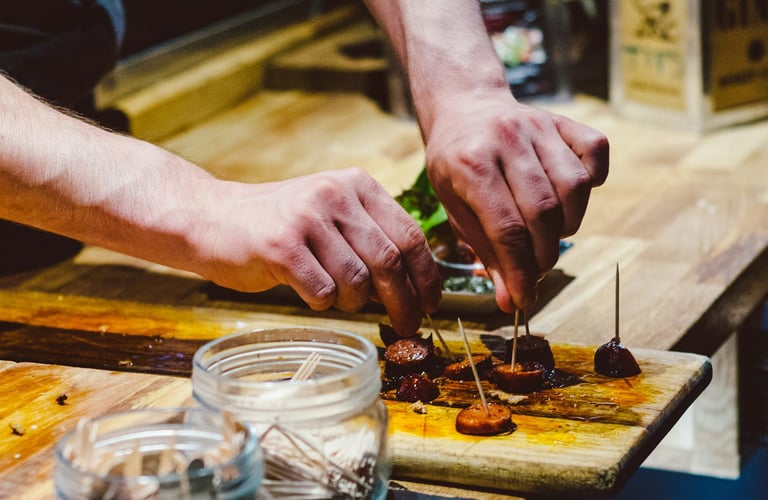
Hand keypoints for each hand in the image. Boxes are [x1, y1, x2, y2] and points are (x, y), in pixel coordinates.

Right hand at [196, 168, 441, 334]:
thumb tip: (415, 285)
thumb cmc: (280, 226)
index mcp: (357, 185)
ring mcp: (307, 218)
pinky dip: (322, 303)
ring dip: (355, 302)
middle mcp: (335, 194)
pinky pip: (322, 291)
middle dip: (404, 302)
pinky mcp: (281, 245)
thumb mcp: (332, 214)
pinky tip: (311, 294)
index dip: (427, 276)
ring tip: (341, 299)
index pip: (410, 234)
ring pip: (357, 280)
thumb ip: (370, 237)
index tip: (432, 303)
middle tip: (406, 326)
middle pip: (390, 260)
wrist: (213, 219)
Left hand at [424, 88, 608, 311]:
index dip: (520, 272)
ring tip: (549, 233)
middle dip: (544, 254)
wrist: (463, 107)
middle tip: (536, 267)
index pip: (506, 229)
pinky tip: (571, 196)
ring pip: (575, 186)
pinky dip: (594, 179)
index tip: (522, 299)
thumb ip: (484, 252)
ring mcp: (538, 126)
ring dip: (568, 224)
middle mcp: (507, 140)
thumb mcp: (455, 207)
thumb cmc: (455, 166)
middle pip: (544, 211)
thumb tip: (510, 302)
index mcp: (470, 165)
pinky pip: (596, 151)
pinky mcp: (561, 120)